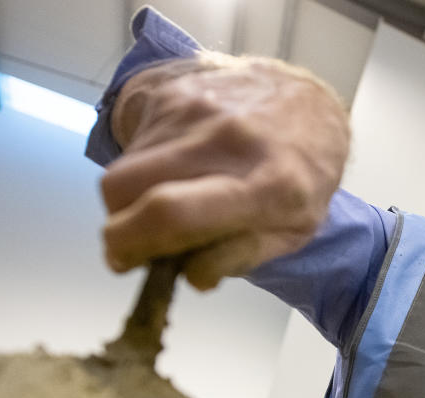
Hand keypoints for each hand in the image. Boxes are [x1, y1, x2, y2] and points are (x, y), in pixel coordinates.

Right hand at [100, 53, 349, 289]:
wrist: (305, 101)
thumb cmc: (303, 177)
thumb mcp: (295, 230)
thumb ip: (242, 256)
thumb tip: (190, 276)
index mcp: (267, 186)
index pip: (172, 213)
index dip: (133, 244)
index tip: (126, 263)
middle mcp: (226, 140)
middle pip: (125, 188)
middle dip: (119, 228)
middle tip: (136, 244)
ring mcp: (195, 110)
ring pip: (121, 170)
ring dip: (130, 201)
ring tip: (165, 206)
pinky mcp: (173, 94)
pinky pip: (133, 147)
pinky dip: (143, 172)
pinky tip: (177, 172)